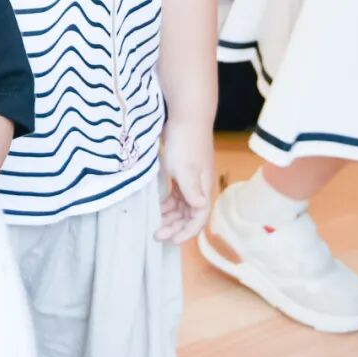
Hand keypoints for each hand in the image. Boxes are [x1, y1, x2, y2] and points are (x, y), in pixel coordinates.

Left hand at [157, 123, 214, 244]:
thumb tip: (200, 207)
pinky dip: (167, 202)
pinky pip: (176, 194)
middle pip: (189, 215)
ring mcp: (192, 179)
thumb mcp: (185, 168)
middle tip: (156, 233)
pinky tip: (156, 204)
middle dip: (174, 226)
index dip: (185, 232)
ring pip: (181, 205)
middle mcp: (200, 187)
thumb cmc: (186, 142)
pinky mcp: (183, 171)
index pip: (198, 219)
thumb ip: (191, 190)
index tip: (169, 240)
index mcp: (203, 189)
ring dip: (170, 215)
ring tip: (154, 221)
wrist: (187, 116)